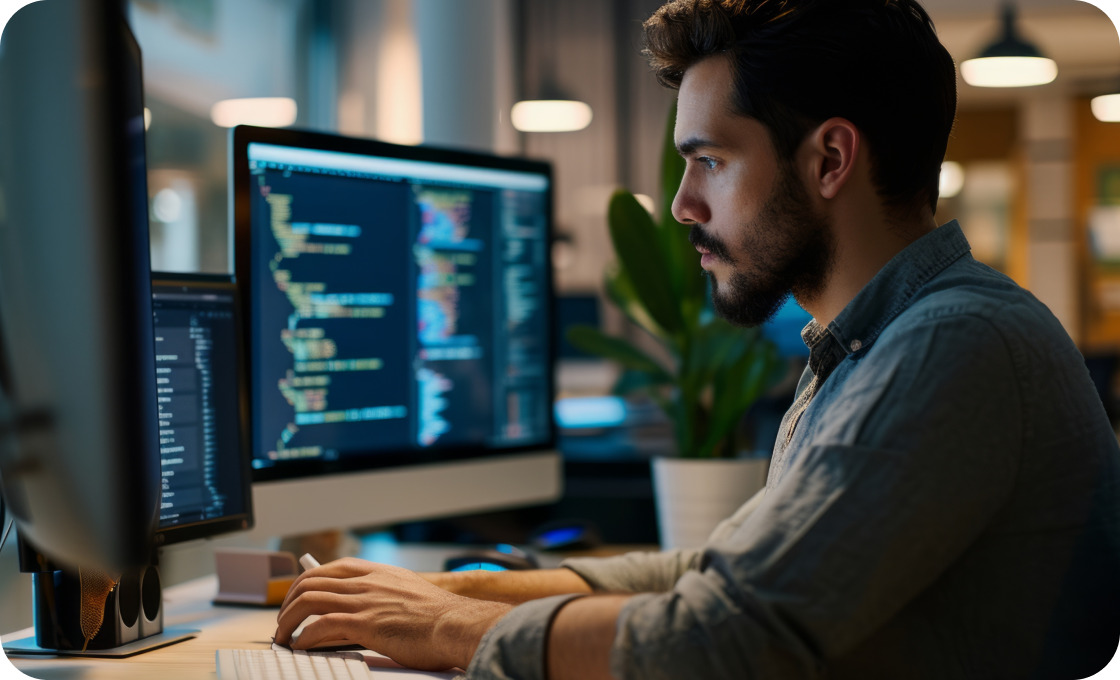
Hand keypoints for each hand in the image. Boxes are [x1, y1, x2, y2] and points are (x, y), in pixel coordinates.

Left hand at [275, 557, 511, 670]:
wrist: (455, 625)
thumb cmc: (437, 617)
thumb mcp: (407, 594)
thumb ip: (381, 597)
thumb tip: (358, 612)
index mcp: (378, 573)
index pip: (330, 568)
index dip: (306, 582)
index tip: (297, 597)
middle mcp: (368, 582)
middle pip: (313, 582)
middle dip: (290, 602)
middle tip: (283, 620)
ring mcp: (365, 601)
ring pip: (310, 600)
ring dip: (288, 619)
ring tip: (283, 635)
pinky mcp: (365, 623)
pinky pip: (322, 625)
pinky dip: (304, 636)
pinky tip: (301, 645)